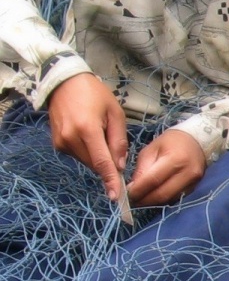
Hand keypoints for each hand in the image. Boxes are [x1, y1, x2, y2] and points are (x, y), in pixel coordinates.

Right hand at [45, 72, 128, 201]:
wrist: (65, 83)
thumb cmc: (95, 95)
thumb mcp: (115, 113)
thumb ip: (119, 141)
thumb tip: (120, 166)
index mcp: (87, 130)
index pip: (101, 162)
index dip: (110, 180)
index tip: (116, 196)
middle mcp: (71, 139)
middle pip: (94, 164)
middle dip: (108, 164)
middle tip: (115, 149)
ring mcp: (61, 142)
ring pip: (86, 161)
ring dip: (97, 157)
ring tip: (100, 134)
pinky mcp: (56, 144)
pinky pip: (78, 155)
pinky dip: (87, 152)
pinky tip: (89, 136)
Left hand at [127, 129, 207, 206]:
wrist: (197, 142)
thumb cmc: (171, 142)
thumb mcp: (151, 149)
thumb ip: (142, 168)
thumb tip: (132, 188)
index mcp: (175, 159)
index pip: (153, 180)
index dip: (138, 190)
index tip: (126, 194)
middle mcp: (187, 173)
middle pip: (162, 194)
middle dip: (144, 200)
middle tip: (131, 200)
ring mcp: (193, 182)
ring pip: (168, 199)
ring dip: (152, 202)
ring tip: (140, 199)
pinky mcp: (195, 188)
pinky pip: (175, 198)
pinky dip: (162, 199)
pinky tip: (154, 196)